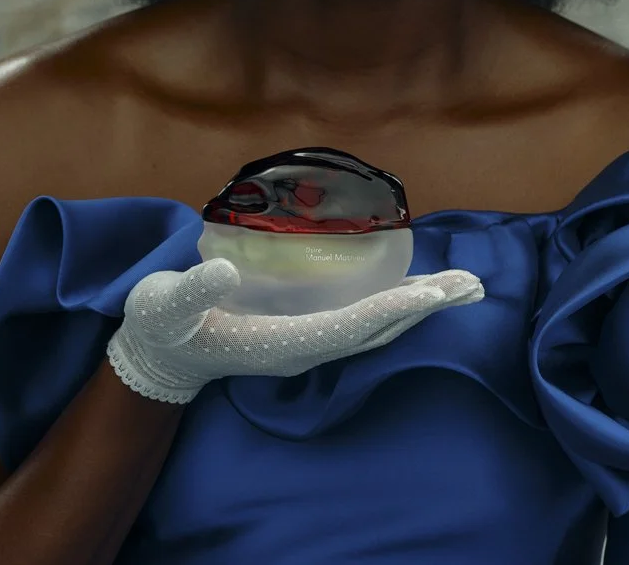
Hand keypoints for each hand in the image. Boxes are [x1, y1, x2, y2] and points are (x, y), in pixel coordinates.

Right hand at [105, 259, 485, 404]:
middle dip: (426, 307)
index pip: (351, 325)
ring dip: (419, 308)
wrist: (155, 359)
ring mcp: (307, 346)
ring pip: (377, 329)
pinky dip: (395, 305)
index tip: (435, 290)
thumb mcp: (165, 305)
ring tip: (461, 288)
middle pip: (378, 330)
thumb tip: (224, 269)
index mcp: (280, 344)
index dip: (394, 305)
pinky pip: (363, 323)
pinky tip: (413, 290)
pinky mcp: (304, 335)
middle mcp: (304, 350)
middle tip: (474, 286)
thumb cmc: (160, 326)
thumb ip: (192, 289)